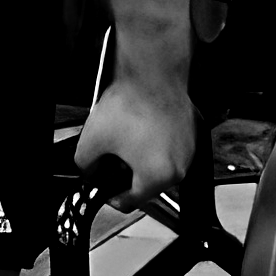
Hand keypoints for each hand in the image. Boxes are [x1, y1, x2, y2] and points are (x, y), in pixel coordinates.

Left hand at [75, 72, 196, 208]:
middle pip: (146, 183)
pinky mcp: (191, 134)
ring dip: (142, 157)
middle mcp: (180, 167)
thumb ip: (85, 166)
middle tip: (114, 155)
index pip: (131, 202)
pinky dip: (155, 143)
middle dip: (127, 172)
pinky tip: (142, 127)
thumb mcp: (92, 140)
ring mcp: (188, 150)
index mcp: (159, 176)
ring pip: (159, 165)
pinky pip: (169, 148)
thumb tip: (89, 171)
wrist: (152, 73)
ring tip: (128, 136)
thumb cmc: (132, 103)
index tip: (107, 189)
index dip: (112, 195)